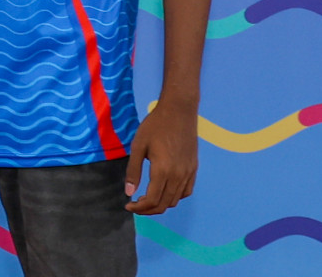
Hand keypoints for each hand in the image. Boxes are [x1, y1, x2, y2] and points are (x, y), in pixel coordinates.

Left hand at [125, 99, 197, 214]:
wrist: (179, 111)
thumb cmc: (155, 126)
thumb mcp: (138, 146)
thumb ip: (133, 171)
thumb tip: (129, 193)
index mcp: (163, 171)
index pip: (152, 201)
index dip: (139, 208)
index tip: (128, 206)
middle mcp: (178, 176)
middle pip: (164, 204)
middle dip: (148, 209)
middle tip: (135, 205)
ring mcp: (188, 173)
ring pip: (175, 200)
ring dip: (161, 204)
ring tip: (147, 199)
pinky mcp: (194, 168)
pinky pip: (186, 191)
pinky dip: (175, 197)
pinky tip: (164, 191)